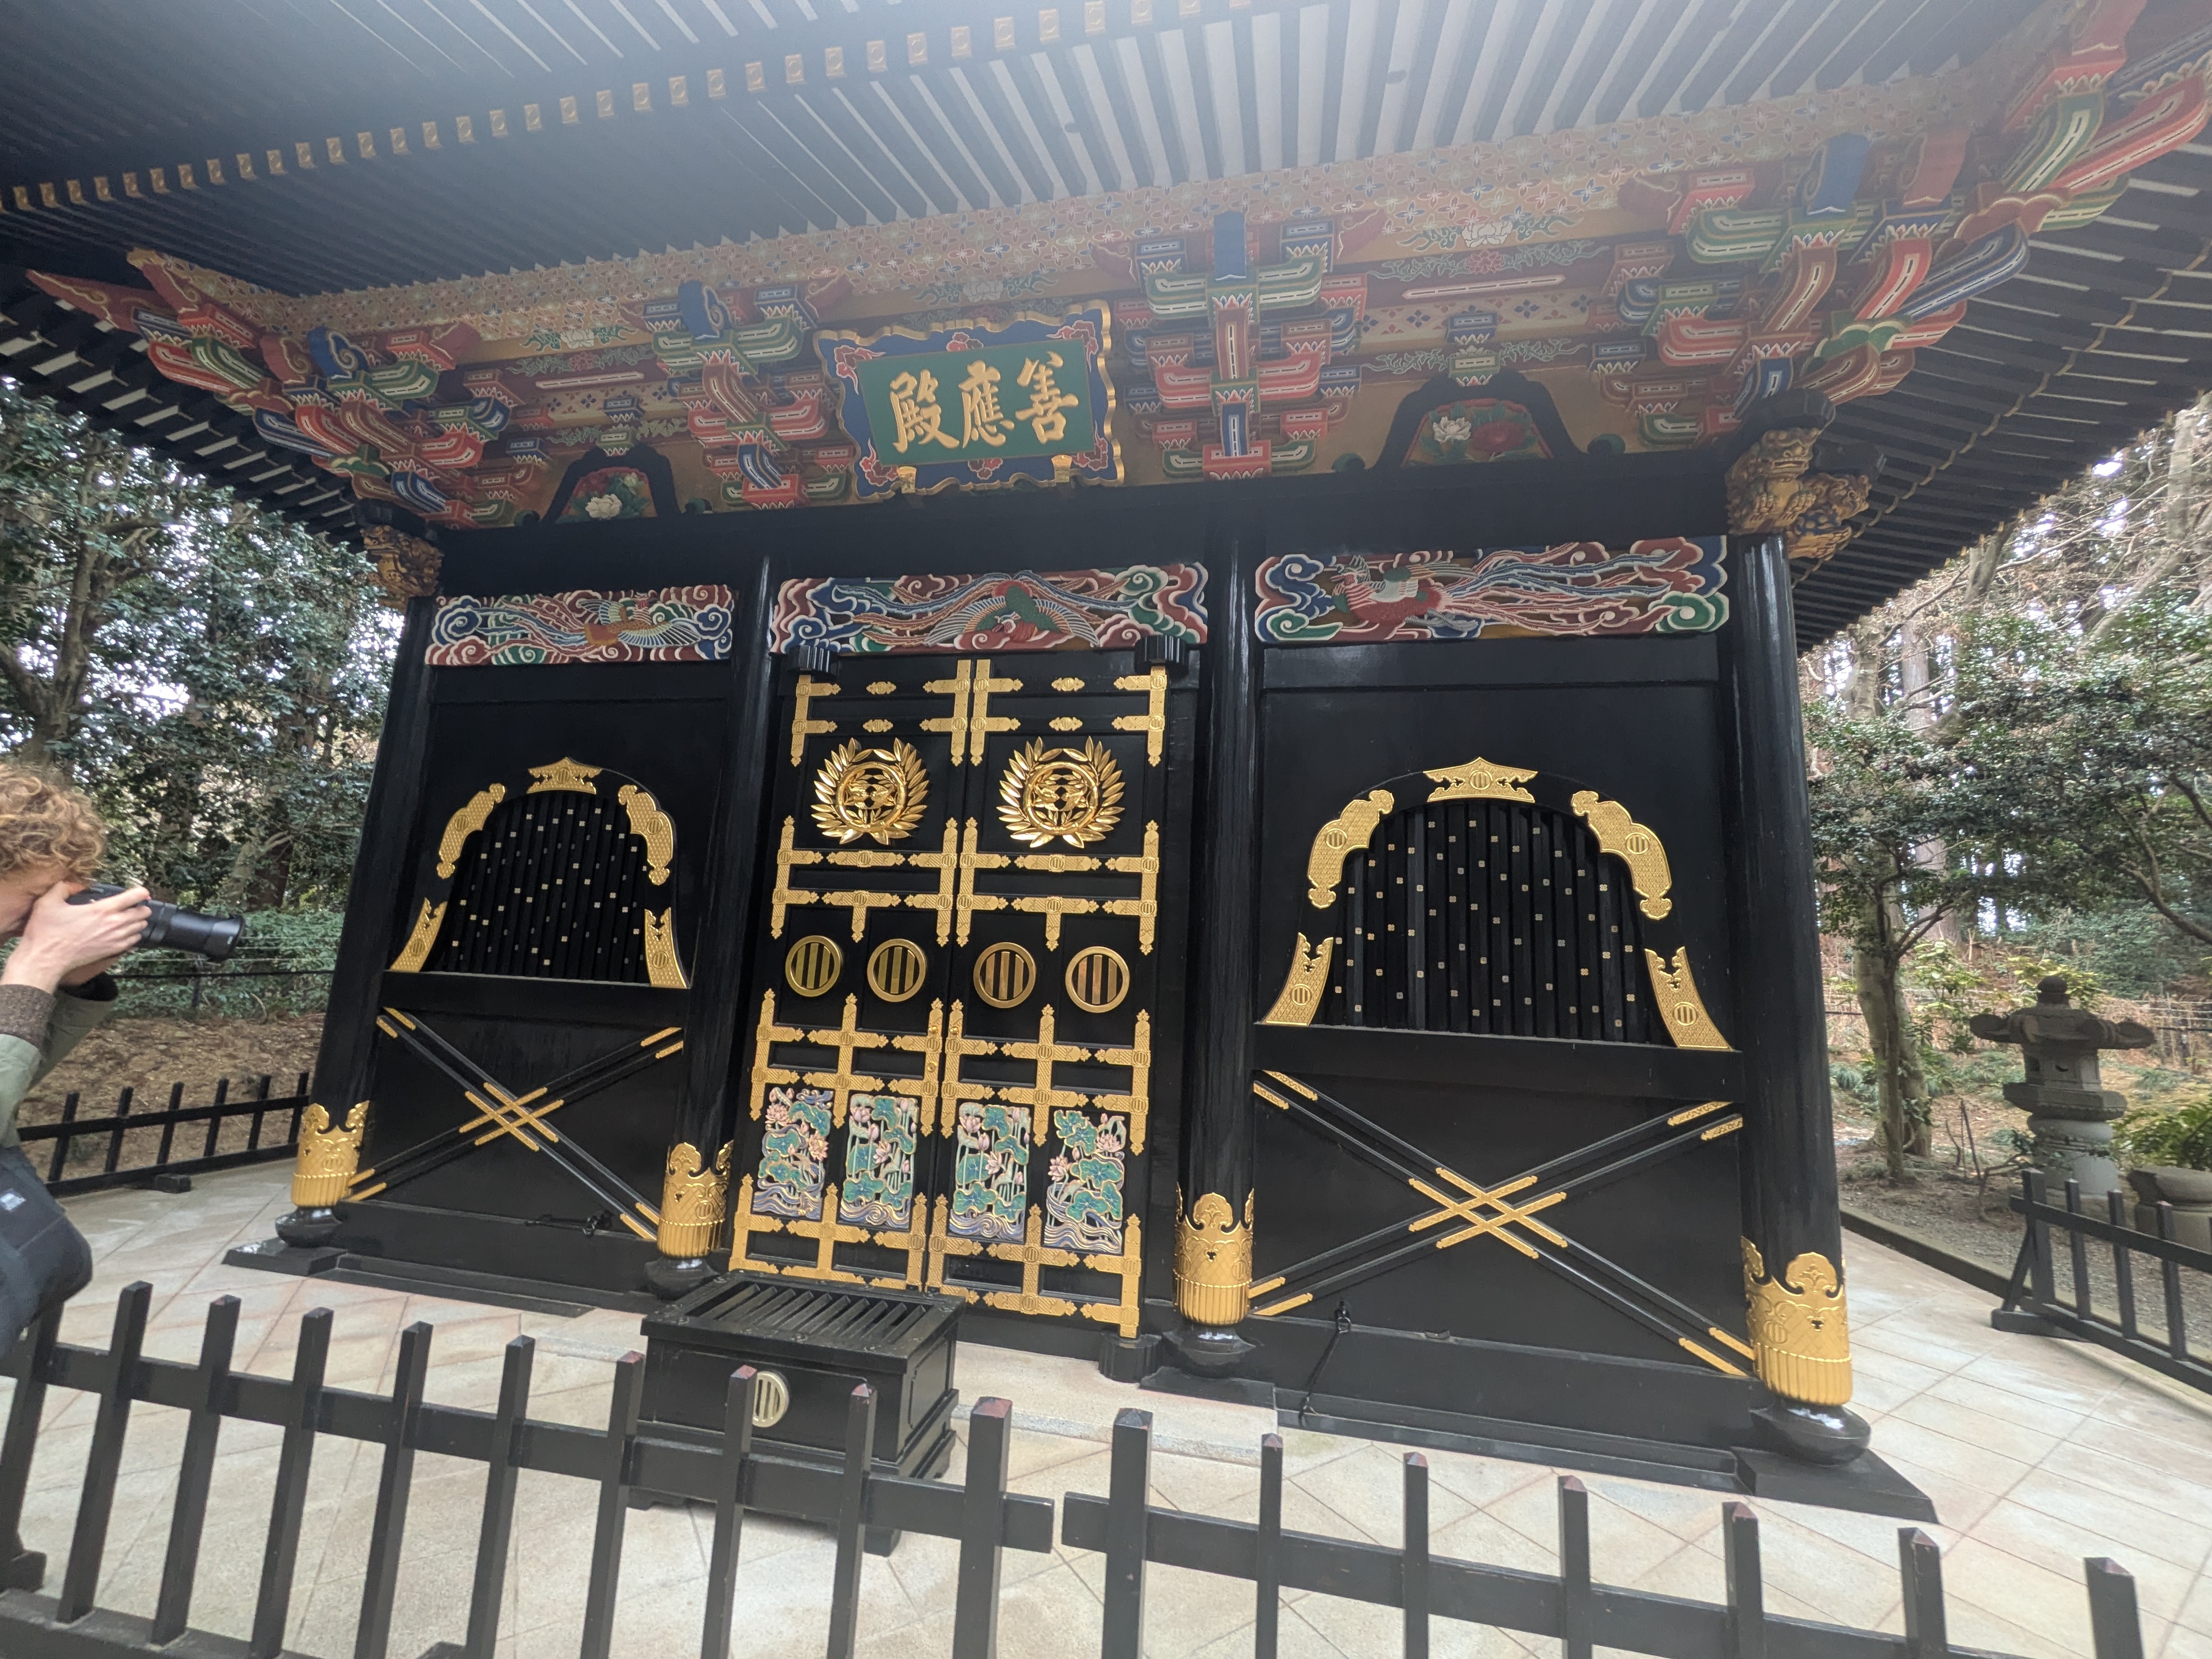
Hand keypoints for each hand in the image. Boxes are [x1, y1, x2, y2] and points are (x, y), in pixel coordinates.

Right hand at [2, 882, 149, 993]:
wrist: (46, 958)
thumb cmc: (47, 931)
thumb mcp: (48, 902)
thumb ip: (64, 887)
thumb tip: (75, 884)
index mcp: (103, 909)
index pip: (136, 896)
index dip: (140, 891)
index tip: (137, 891)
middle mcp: (115, 923)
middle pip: (144, 912)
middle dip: (140, 907)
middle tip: (131, 906)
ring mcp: (116, 939)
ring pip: (141, 927)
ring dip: (137, 921)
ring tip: (126, 919)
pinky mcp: (113, 951)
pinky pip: (134, 942)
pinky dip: (132, 936)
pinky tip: (122, 933)